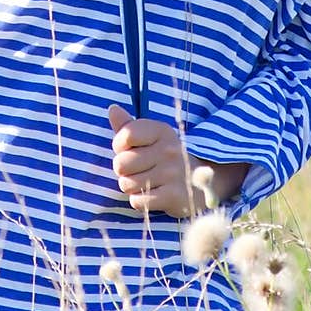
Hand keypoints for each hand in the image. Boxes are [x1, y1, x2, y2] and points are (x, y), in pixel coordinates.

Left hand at [108, 104, 197, 218]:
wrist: (198, 185)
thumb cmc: (165, 160)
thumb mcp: (150, 139)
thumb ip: (129, 126)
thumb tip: (113, 109)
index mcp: (162, 131)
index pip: (126, 135)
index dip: (120, 147)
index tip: (131, 150)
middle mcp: (169, 149)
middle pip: (121, 163)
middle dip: (124, 171)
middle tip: (139, 171)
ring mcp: (173, 173)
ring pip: (127, 184)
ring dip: (132, 187)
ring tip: (147, 183)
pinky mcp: (174, 195)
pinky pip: (138, 201)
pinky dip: (140, 201)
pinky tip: (153, 195)